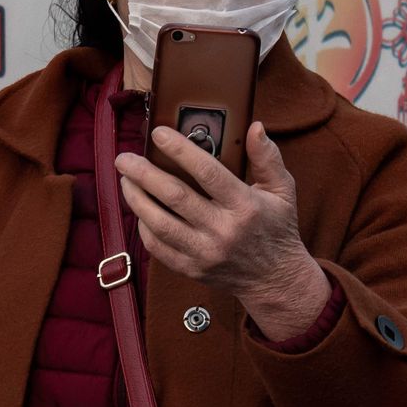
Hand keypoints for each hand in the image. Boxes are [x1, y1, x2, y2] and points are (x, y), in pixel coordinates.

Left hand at [114, 121, 329, 337]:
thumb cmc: (276, 228)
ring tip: (125, 180)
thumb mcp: (282, 190)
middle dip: (144, 174)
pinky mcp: (192, 269)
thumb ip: (267, 157)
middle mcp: (223, 231)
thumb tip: (255, 126)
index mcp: (245, 206)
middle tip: (124, 158)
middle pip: (174, 197)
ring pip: (160, 223)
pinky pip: (158, 248)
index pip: (208, 172)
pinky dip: (144, 227)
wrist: (274, 280)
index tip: (159, 133)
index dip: (180, 150)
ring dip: (136, 199)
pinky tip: (139, 209)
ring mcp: (205, 253)